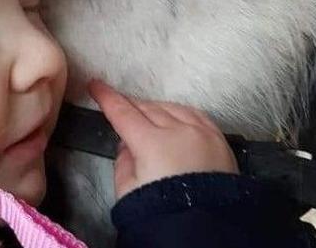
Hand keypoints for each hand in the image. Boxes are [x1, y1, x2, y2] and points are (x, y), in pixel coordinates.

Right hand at [88, 79, 238, 199]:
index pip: (123, 112)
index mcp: (151, 142)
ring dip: (156, 109)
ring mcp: (201, 133)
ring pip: (172, 108)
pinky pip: (197, 115)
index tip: (96, 85)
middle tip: (121, 107)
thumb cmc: (162, 212)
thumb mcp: (127, 190)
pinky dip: (182, 113)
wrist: (206, 230)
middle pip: (148, 108)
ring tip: (147, 115)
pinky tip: (176, 117)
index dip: (107, 97)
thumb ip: (123, 160)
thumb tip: (127, 145)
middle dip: (131, 106)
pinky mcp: (219, 140)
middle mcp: (178, 130)